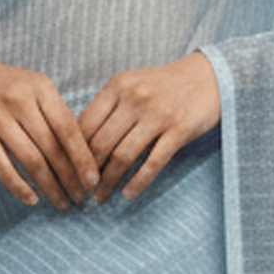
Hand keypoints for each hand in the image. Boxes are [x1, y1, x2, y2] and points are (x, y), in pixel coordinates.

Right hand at [0, 42, 98, 210]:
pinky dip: (19, 187)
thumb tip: (83, 154)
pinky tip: (32, 199)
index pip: (69, 128)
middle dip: (70, 178)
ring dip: (49, 187)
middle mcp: (20, 100)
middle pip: (52, 148)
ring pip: (31, 160)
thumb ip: (54, 114)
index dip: (83, 158)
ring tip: (61, 203)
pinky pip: (2, 167)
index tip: (94, 181)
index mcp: (41, 88)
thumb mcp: (34, 87)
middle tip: (81, 199)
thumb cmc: (5, 85)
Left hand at [78, 52, 220, 202]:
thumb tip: (78, 141)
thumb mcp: (131, 84)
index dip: (72, 152)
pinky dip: (138, 182)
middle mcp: (135, 98)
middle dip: (86, 172)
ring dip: (108, 182)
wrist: (206, 76)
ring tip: (100, 197)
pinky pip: (153, 162)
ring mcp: (158, 114)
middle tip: (80, 191)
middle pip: (101, 142)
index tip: (66, 171)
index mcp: (118, 85)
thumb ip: (109, 107)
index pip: (85, 123)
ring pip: (123, 155)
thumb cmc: (163, 84)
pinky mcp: (179, 129)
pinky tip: (128, 193)